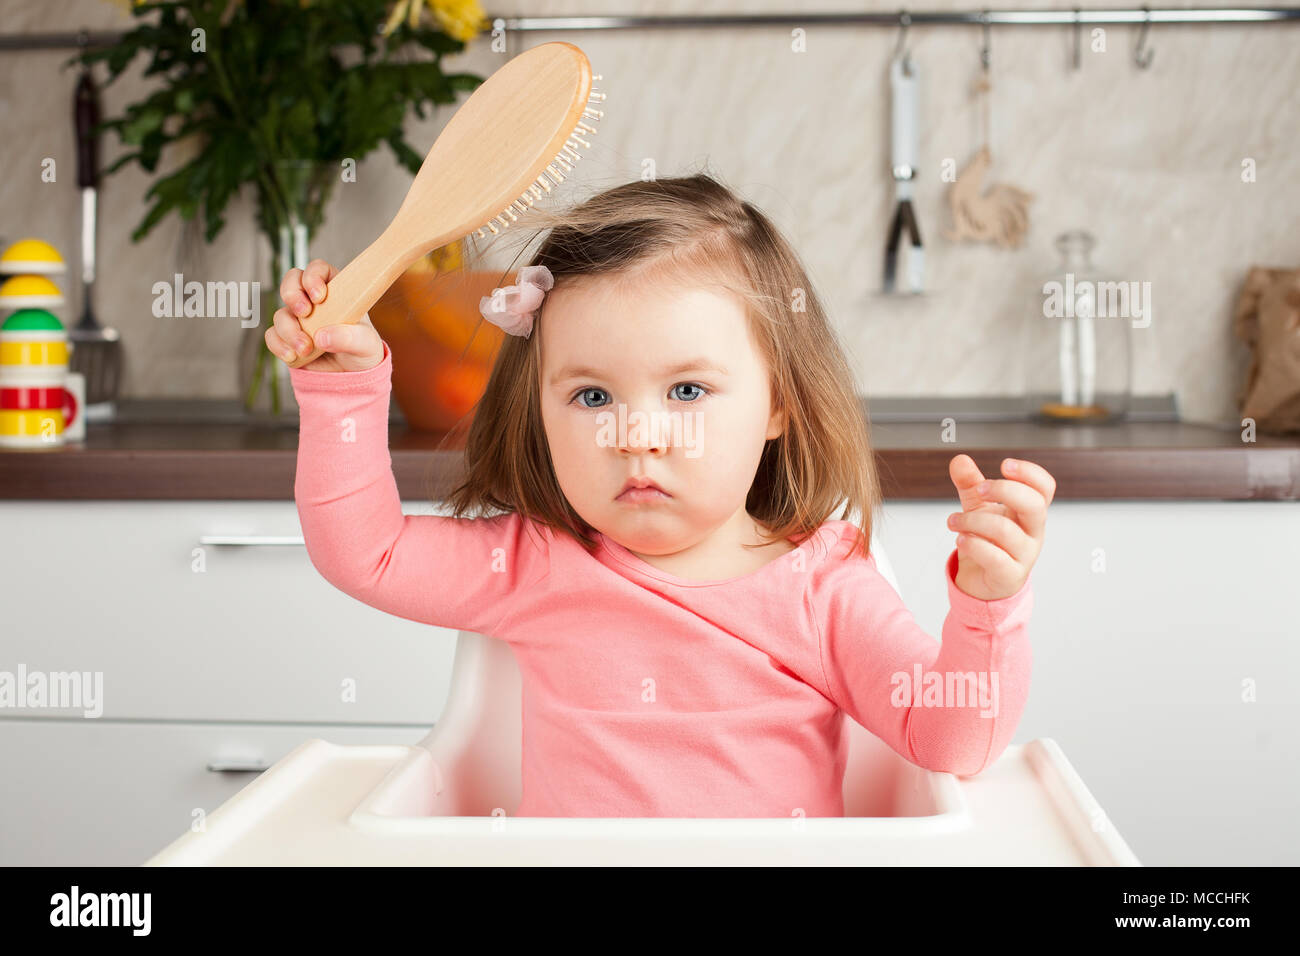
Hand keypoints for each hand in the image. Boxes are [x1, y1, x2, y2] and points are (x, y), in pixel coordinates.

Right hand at [267, 258, 384, 371]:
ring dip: (289, 330)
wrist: (352, 377)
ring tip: (305, 349)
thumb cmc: (363, 351)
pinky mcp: (286, 338)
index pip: (319, 270)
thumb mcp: (367, 345)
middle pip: (291, 281)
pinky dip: (279, 345)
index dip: (313, 276)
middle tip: (304, 313)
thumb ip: (350, 338)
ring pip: (280, 313)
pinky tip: (293, 356)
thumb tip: (322, 337)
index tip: (318, 296)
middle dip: (292, 294)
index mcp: (336, 292)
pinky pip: (272, 335)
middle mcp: (314, 302)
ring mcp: (298, 319)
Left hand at [945, 453, 1055, 600]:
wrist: (982, 581)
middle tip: (978, 490)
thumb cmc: (988, 540)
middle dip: (1004, 491)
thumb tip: (959, 460)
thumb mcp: (978, 508)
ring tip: (953, 521)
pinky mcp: (1009, 575)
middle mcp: (1032, 532)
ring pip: (1005, 530)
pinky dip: (973, 545)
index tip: (1004, 464)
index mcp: (1028, 511)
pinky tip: (961, 540)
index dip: (1030, 473)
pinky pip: (994, 558)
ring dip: (972, 520)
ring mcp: (1024, 555)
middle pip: (1034, 505)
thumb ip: (970, 484)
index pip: (1044, 488)